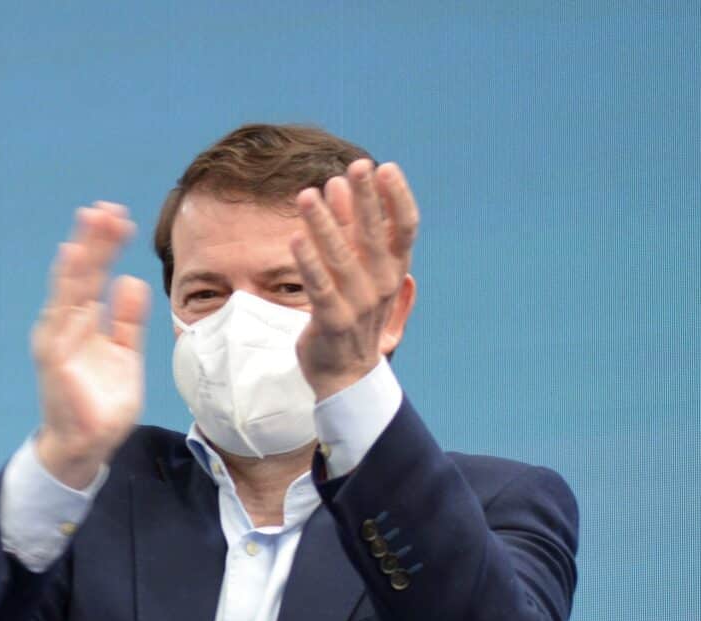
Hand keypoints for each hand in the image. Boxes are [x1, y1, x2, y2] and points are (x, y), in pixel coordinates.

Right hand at [30, 203, 149, 487]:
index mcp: (83, 324)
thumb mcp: (125, 354)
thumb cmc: (103, 404)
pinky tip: (73, 258)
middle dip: (93, 241)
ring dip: (80, 253)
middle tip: (106, 208)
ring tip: (91, 221)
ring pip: (69, 286)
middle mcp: (66, 326)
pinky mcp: (54, 356)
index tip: (120, 218)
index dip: (105, 247)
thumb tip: (130, 281)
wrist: (87, 446)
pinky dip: (67, 285)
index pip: (94, 276)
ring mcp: (57, 340)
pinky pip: (61, 314)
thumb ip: (127, 321)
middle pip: (80, 274)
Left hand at [291, 160, 418, 400]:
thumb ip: (350, 230)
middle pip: (375, 235)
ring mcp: (359, 305)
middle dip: (366, 199)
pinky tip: (294, 238)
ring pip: (341, 257)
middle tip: (356, 165)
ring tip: (306, 194)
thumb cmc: (353, 314)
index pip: (405, 228)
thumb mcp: (359, 270)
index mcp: (395, 270)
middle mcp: (382, 285)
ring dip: (323, 224)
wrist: (345, 374)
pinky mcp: (333, 322)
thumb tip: (339, 185)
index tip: (385, 167)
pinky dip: (307, 263)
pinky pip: (319, 287)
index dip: (397, 197)